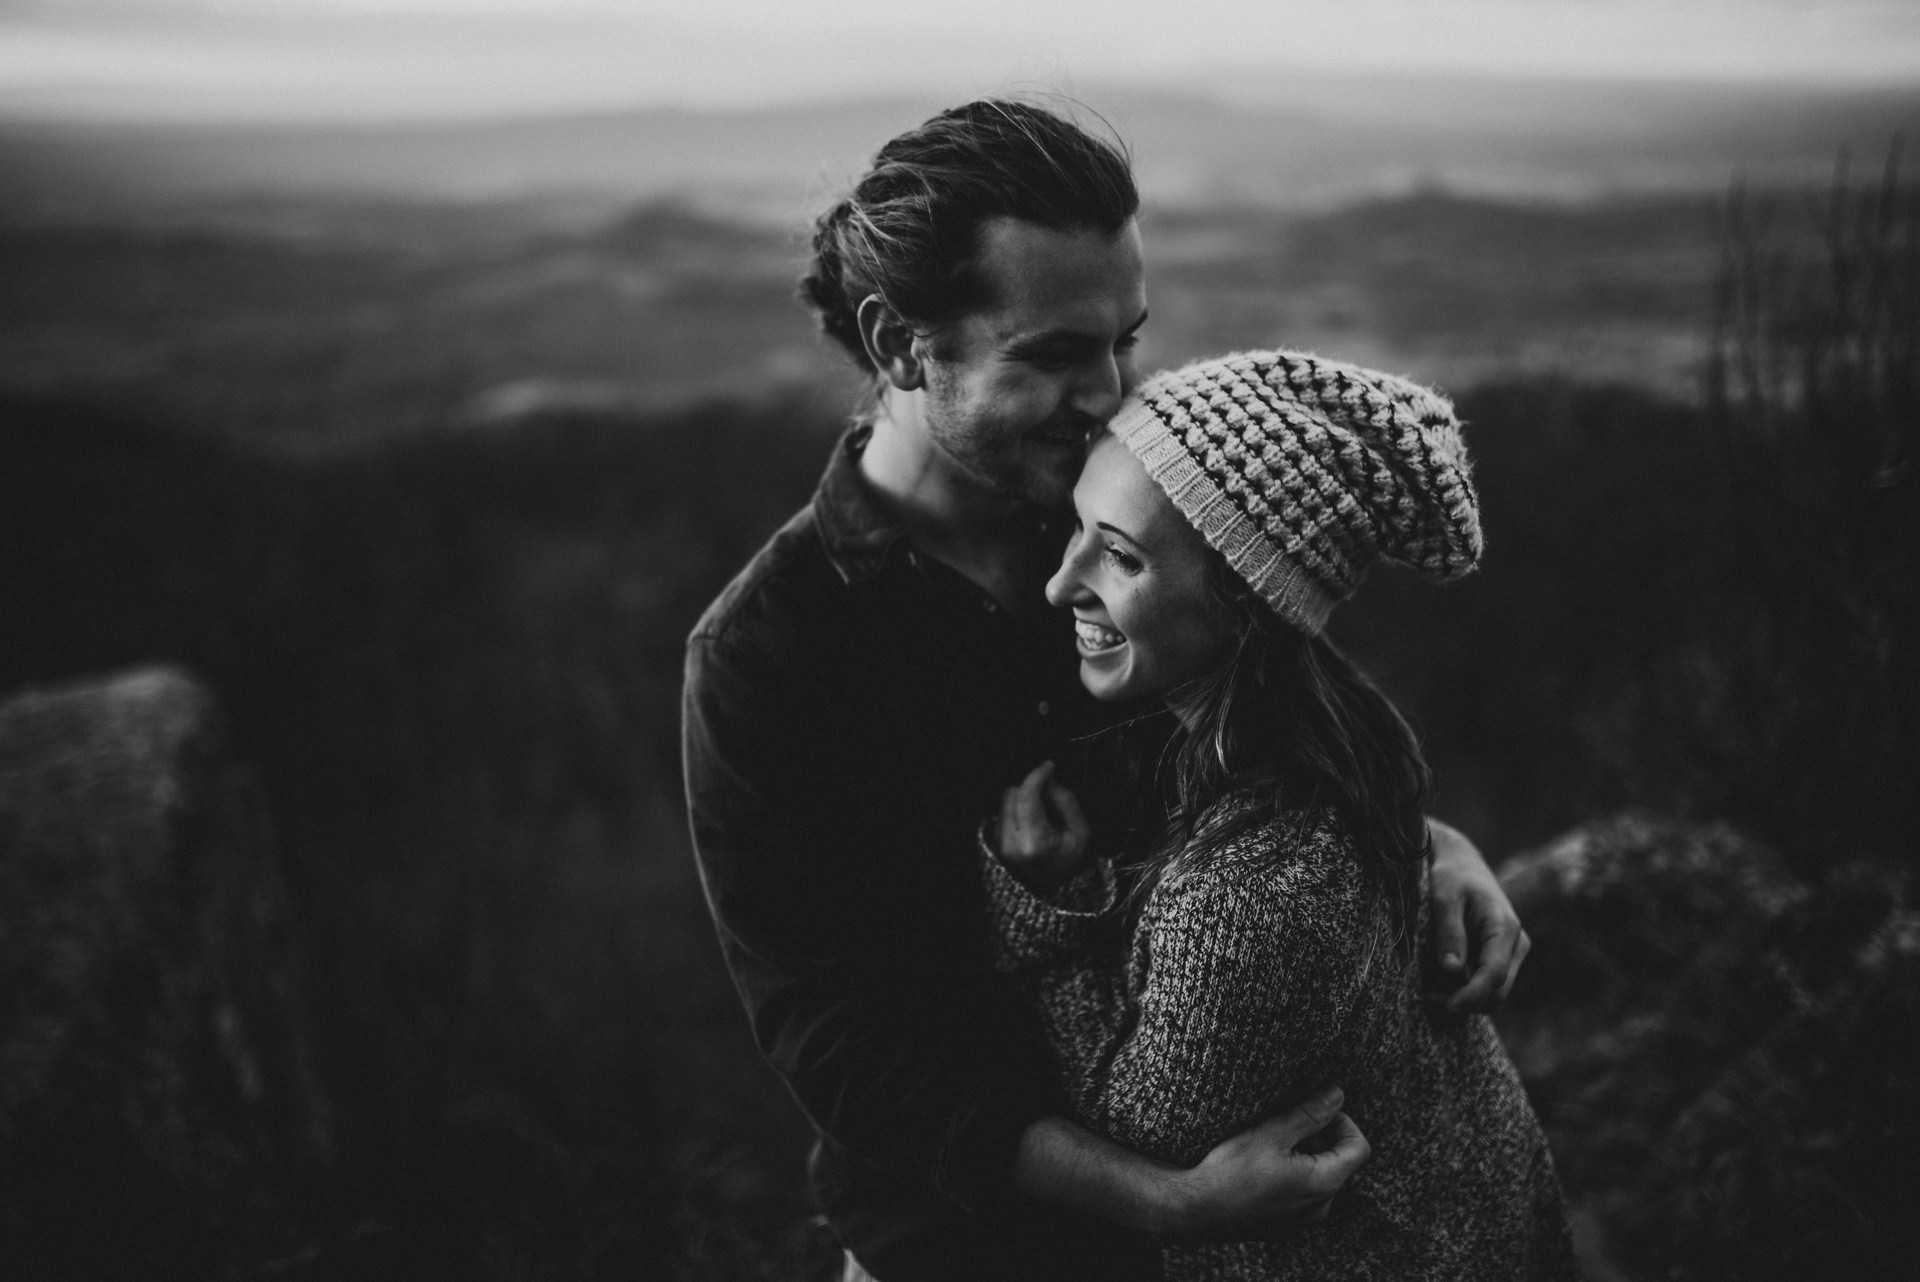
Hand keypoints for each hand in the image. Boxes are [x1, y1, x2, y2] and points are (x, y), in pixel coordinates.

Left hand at [992, 760, 1091, 890]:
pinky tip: (1031, 825)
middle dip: (1031, 789)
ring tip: (1042, 816)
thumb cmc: (1069, 863)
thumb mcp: (1080, 833)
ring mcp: (999, 846)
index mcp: (1034, 842)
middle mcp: (1010, 844)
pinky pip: (1002, 814)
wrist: (1052, 893)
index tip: (1048, 766)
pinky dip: (1016, 812)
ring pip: (1004, 802)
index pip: (1027, 796)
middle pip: (1012, 794)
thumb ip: (1066, 802)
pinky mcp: (993, 845)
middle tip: (1050, 797)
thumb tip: (1049, 780)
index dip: (1037, 775)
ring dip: (1022, 800)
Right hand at [1158, 1084, 1369, 1239]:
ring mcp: (1302, 1220)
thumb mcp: (1272, 1132)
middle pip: (1339, 1161)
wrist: (1195, 1210)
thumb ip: (1310, 1113)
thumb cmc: (1231, 1171)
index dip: (1342, 1121)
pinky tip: (1261, 1166)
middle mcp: (1320, 1207)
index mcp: (1324, 1184)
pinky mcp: (1285, 1224)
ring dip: (1304, 1154)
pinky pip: (1302, 1192)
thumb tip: (1337, 1094)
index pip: (1359, 1147)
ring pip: (1319, 1176)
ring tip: (1270, 1144)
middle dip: (1320, 1136)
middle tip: (1286, 1123)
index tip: (1314, 1110)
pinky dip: (1291, 1173)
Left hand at [1426, 818, 1530, 1013]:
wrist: (1462, 863)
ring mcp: (1513, 952)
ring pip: (1495, 992)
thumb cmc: (1451, 876)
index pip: (1494, 974)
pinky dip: (1466, 989)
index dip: (1470, 996)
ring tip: (1430, 990)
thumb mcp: (1443, 897)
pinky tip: (1440, 981)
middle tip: (1428, 998)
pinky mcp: (1502, 956)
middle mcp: (1517, 943)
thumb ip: (1449, 932)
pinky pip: (1488, 983)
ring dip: (1465, 998)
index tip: (1446, 1006)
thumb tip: (1451, 969)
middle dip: (1466, 1002)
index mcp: (1505, 927)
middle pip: (1498, 992)